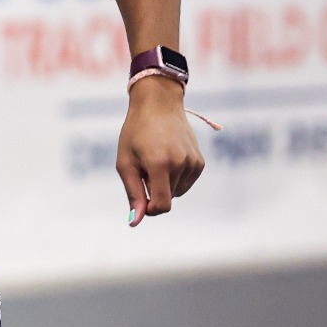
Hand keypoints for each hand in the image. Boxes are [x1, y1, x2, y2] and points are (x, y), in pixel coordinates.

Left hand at [117, 75, 206, 225]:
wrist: (159, 104)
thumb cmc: (136, 132)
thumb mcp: (126, 162)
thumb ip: (133, 193)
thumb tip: (135, 222)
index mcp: (160, 164)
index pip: (162, 205)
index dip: (150, 209)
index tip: (141, 199)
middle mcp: (181, 164)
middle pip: (167, 198)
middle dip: (153, 190)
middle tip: (144, 166)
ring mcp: (194, 163)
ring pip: (177, 192)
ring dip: (164, 184)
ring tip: (156, 159)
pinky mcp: (200, 162)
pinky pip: (186, 183)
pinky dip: (175, 177)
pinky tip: (168, 157)